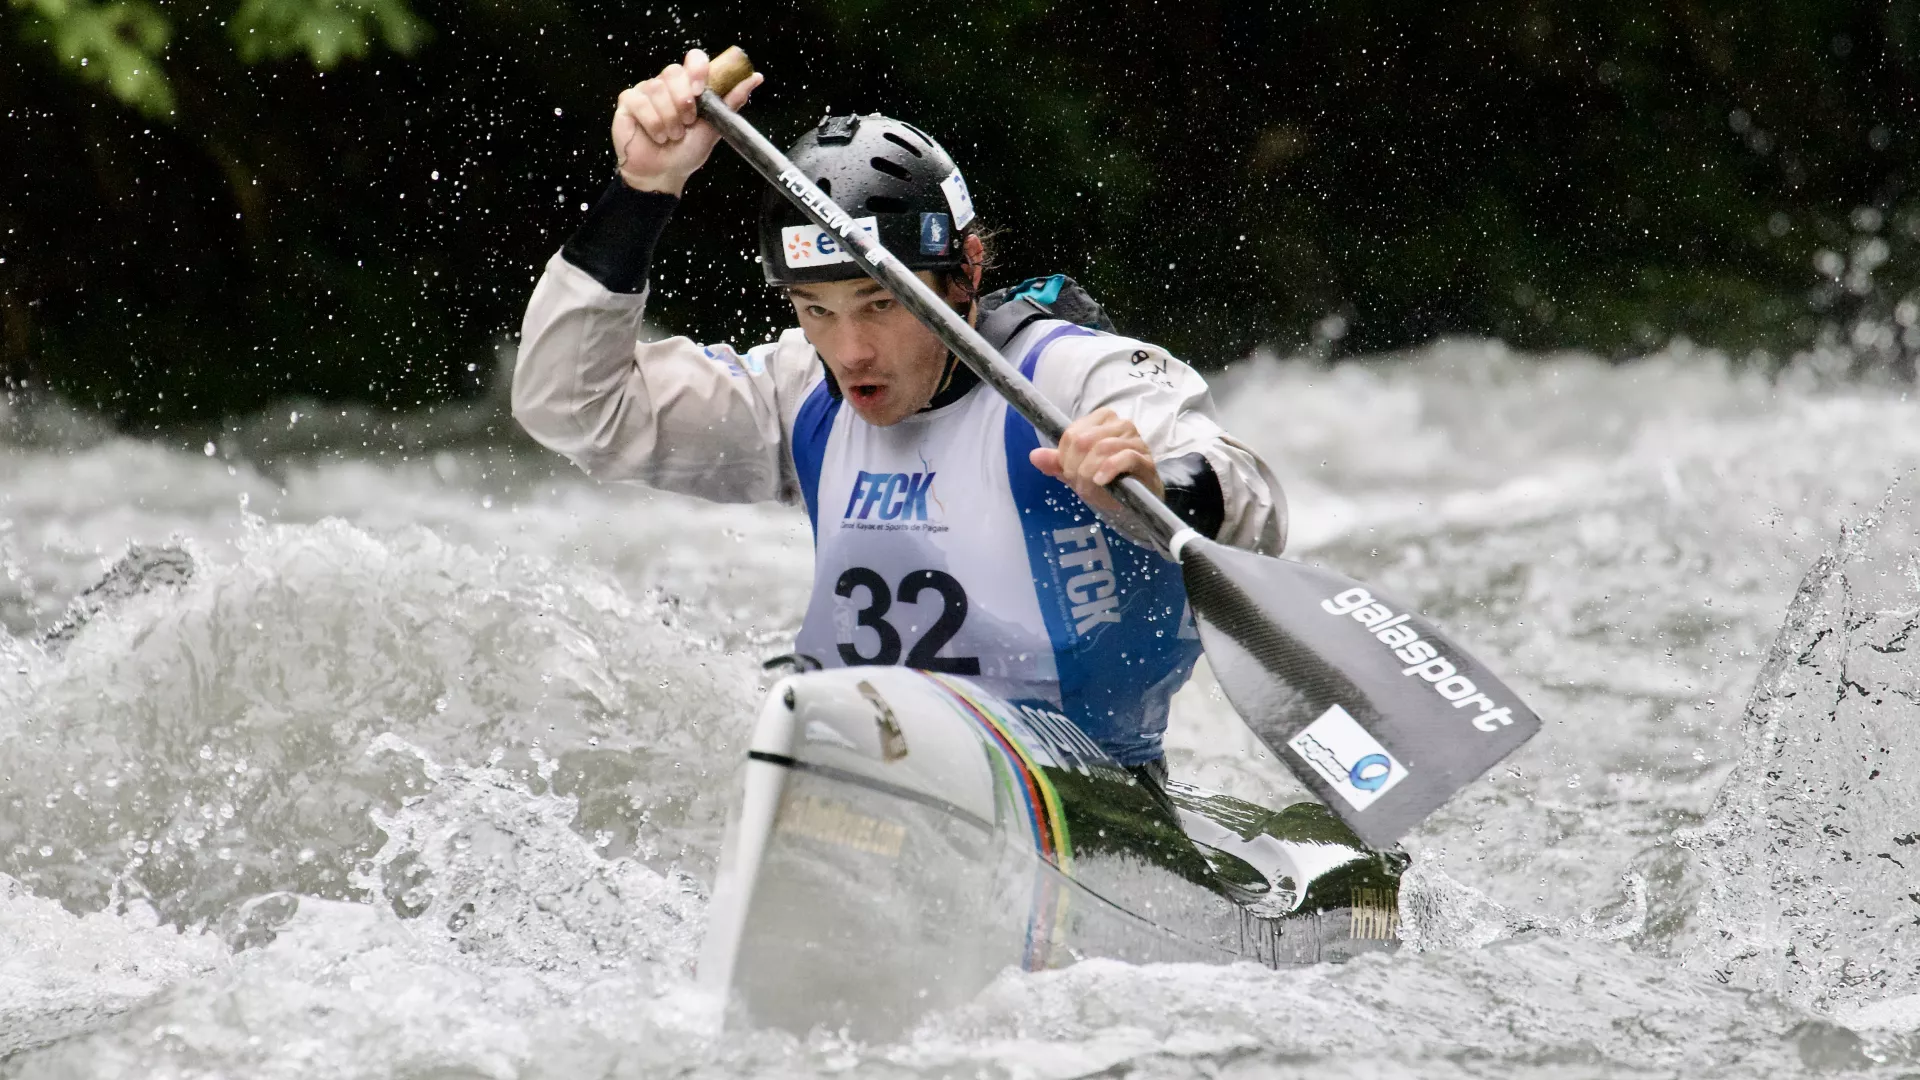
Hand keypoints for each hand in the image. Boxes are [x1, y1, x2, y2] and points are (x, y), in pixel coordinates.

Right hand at [612, 48, 763, 195]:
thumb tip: (755, 78)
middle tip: (687, 123)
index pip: (693, 58)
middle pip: (673, 72)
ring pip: (656, 88)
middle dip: (683, 101)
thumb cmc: (687, 152)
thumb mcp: (714, 126)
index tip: (700, 91)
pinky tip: (657, 135)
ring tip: (672, 135)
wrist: (665, 174)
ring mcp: (646, 91)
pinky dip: (652, 122)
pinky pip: (639, 101)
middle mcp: (666, 85)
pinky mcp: (628, 102)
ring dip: (669, 118)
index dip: (697, 69)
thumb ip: (732, 101)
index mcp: (688, 86)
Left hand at [1029, 407, 1164, 515]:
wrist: (1137, 502)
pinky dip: (1109, 469)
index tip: (1069, 473)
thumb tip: (1034, 456)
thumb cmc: (1108, 482)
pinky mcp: (1145, 459)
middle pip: (1084, 440)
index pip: (1072, 433)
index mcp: (1102, 420)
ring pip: (1102, 448)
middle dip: (1076, 467)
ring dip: (1089, 474)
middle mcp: (1120, 424)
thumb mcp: (1078, 472)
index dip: (1065, 457)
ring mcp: (1136, 441)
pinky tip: (1101, 481)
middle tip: (1079, 484)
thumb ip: (1057, 463)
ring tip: (1090, 489)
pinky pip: (1124, 457)